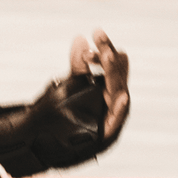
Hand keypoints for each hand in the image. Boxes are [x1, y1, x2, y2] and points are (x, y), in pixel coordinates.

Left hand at [70, 29, 130, 144]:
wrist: (56, 143)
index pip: (112, 61)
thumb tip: (80, 38)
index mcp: (109, 85)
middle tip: (99, 39)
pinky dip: (119, 108)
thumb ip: (78, 66)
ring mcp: (113, 113)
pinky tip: (121, 97)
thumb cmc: (70, 113)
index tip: (94, 34)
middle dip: (108, 56)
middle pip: (117, 72)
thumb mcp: (72, 86)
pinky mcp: (108, 131)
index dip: (104, 47)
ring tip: (110, 57)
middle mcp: (114, 97)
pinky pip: (116, 119)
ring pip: (117, 90)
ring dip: (114, 74)